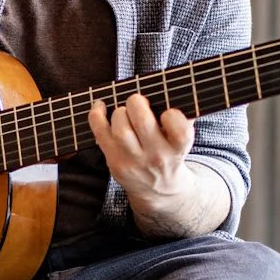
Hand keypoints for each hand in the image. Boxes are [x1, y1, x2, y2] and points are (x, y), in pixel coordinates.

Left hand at [88, 93, 194, 217]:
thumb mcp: (181, 142)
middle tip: (138, 103)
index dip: (173, 116)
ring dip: (120, 112)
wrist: (159, 190)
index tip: (168, 113)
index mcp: (178, 150)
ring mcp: (134, 162)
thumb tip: (172, 90)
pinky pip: (100, 133)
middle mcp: (157, 157)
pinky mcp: (115, 162)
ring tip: (125, 112)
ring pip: (120, 128)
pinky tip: (101, 106)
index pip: (180, 131)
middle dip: (137, 103)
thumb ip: (182, 119)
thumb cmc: (170, 154)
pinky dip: (96, 115)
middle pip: (142, 121)